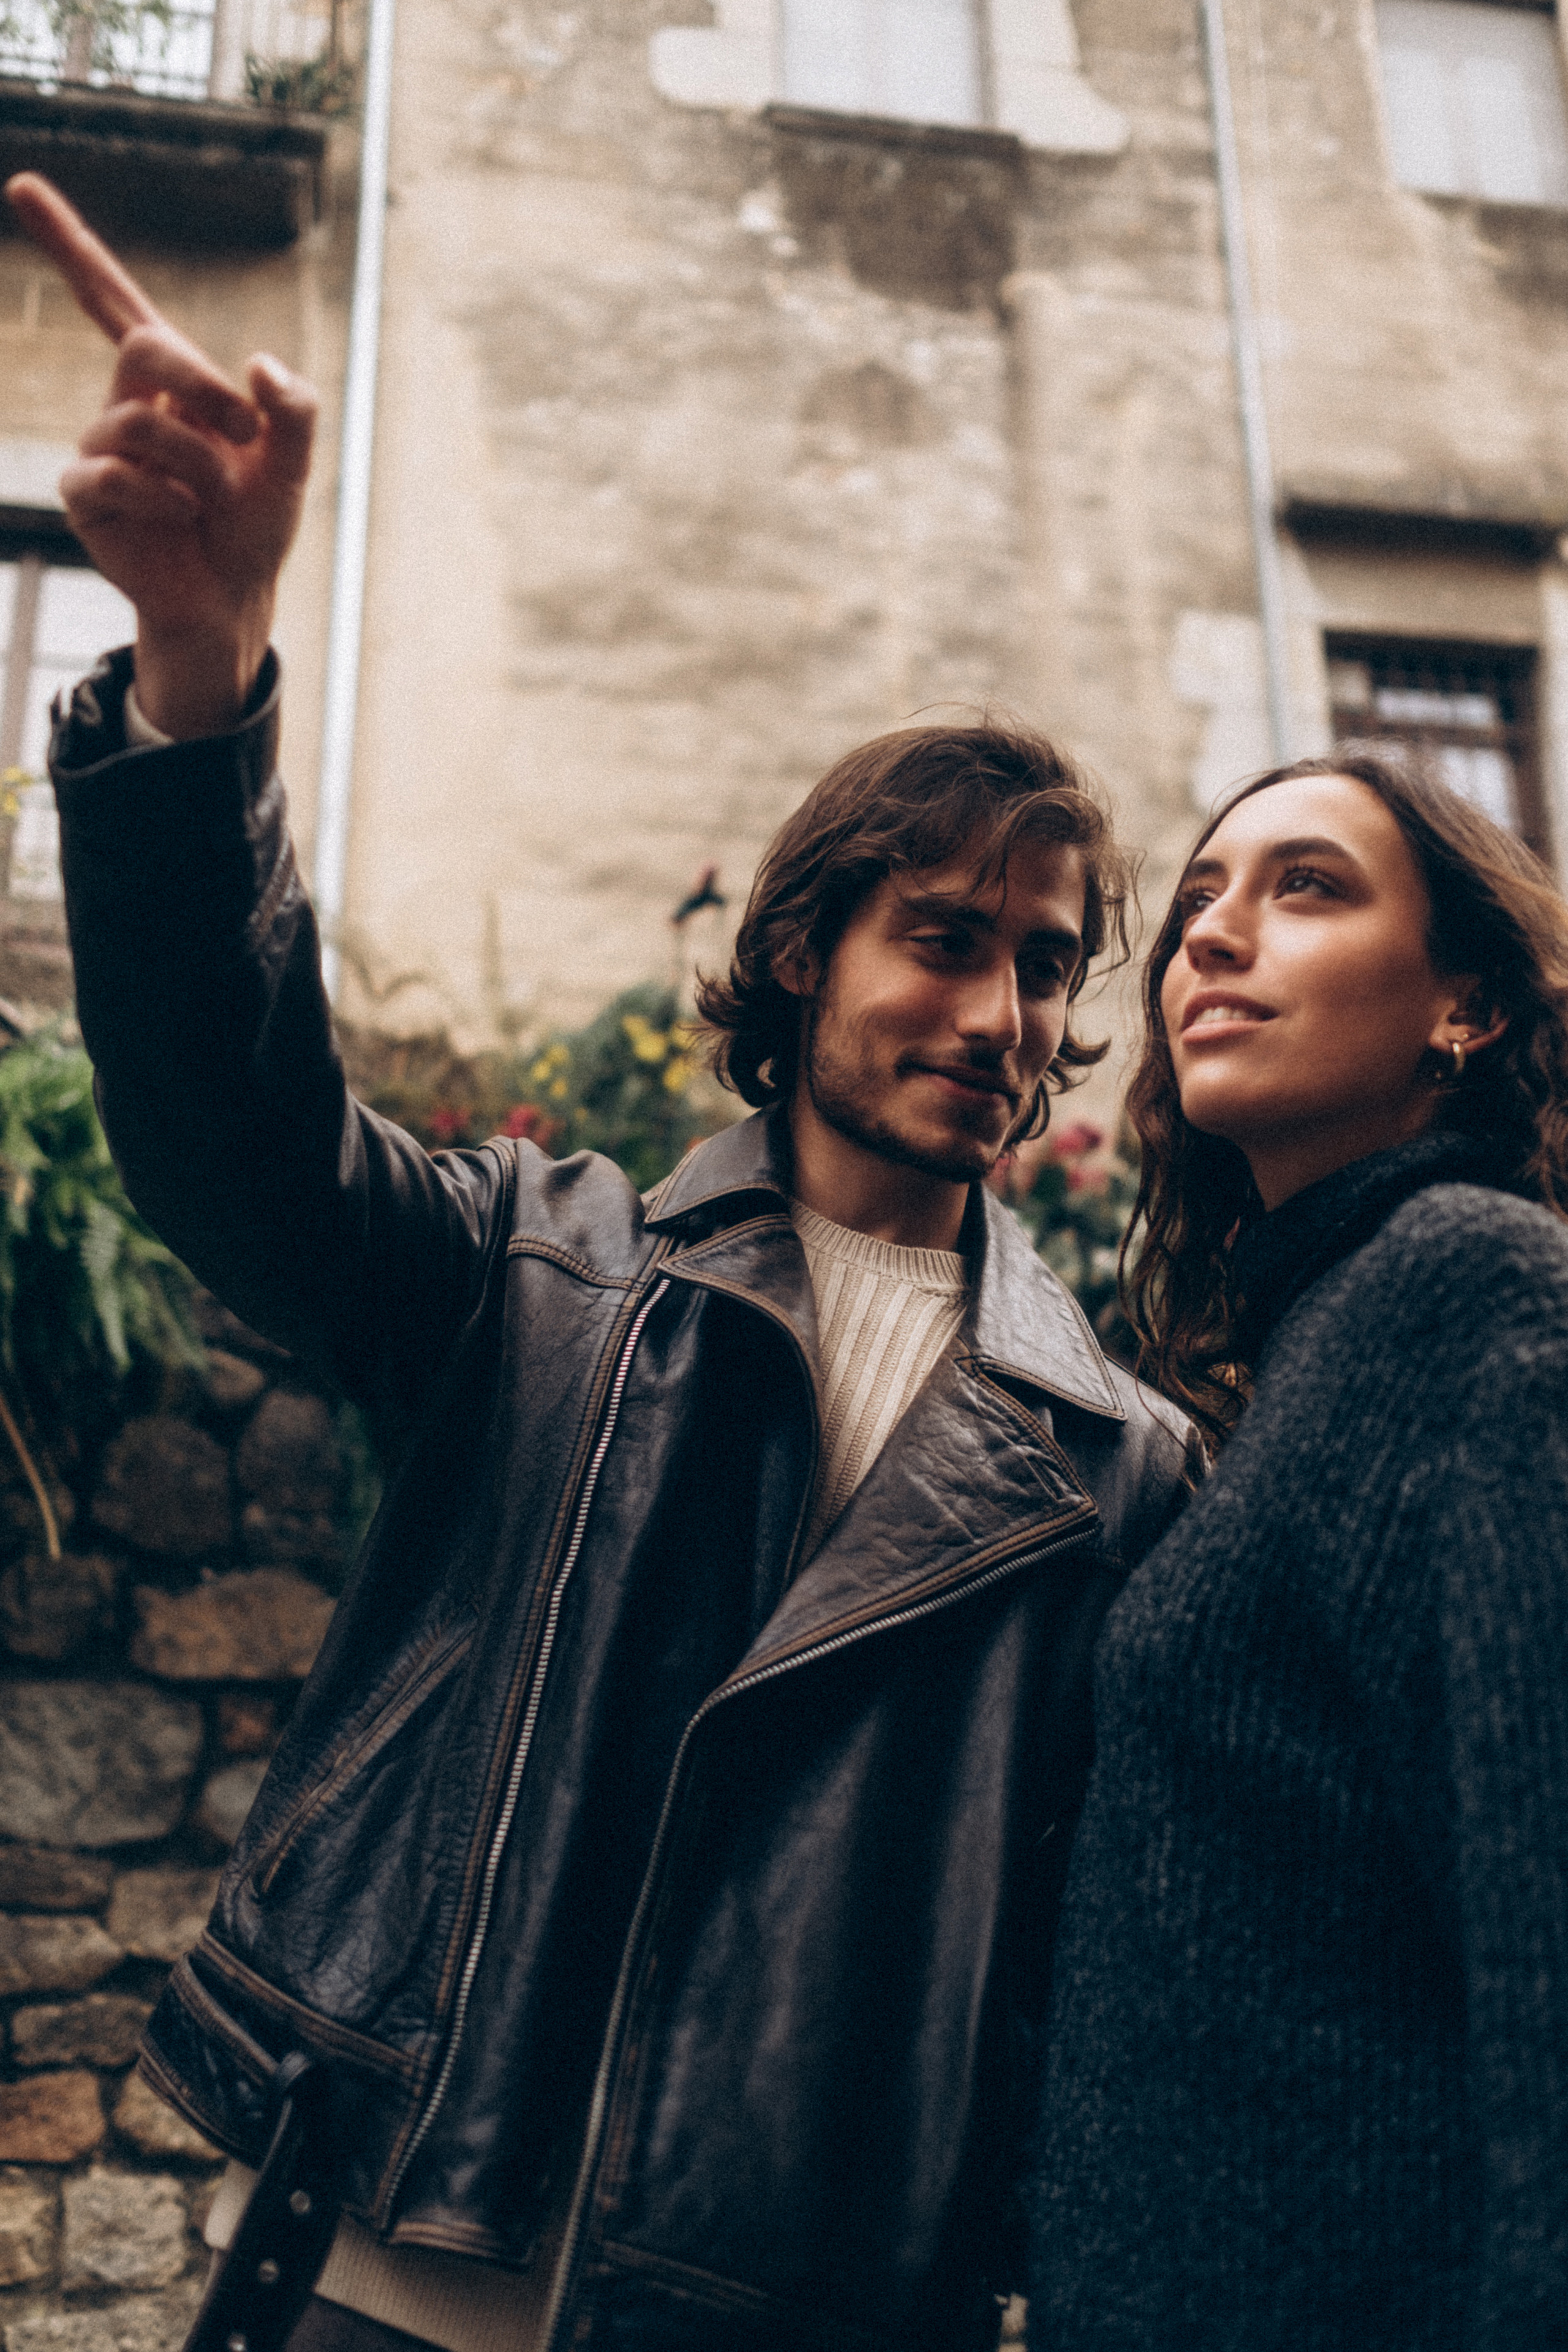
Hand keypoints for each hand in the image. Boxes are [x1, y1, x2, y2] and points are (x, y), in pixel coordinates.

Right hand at [4, 172, 317, 737]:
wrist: (231, 598)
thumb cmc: (254, 528)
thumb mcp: (291, 467)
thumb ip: (293, 411)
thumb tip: (258, 366)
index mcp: (172, 384)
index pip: (112, 301)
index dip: (69, 244)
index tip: (20, 185)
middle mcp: (127, 404)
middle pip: (147, 347)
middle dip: (203, 384)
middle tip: (246, 437)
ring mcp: (99, 448)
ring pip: (140, 422)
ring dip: (197, 465)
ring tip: (210, 502)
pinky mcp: (83, 496)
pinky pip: (111, 474)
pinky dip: (161, 497)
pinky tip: (180, 517)